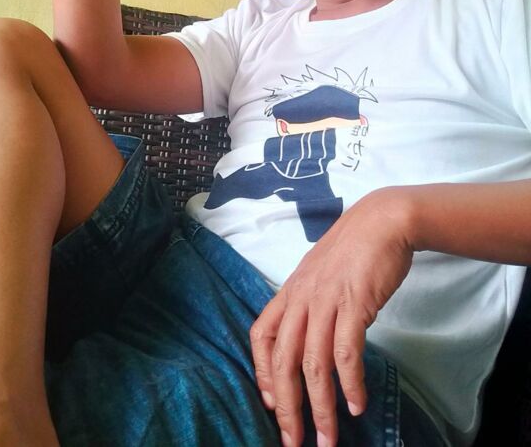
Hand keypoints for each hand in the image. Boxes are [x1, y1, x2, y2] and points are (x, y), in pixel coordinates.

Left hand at [250, 188, 413, 446]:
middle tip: (293, 441)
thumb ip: (310, 303)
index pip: (261, 336)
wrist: (383, 221)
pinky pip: (347, 353)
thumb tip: (309, 338)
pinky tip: (357, 404)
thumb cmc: (353, 250)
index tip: (270, 403)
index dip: (262, 372)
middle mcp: (301, 297)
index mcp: (290, 291)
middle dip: (287, 407)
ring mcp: (326, 300)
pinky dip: (350, 384)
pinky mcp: (354, 303)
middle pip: (284, 360)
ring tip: (329, 438)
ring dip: (321, 407)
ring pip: (314, 364)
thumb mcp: (319, 275)